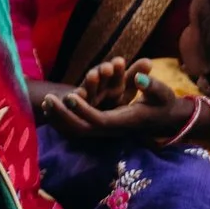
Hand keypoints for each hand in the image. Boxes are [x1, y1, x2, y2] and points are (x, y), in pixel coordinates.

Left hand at [41, 66, 184, 141]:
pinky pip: (78, 127)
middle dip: (64, 115)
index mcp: (125, 121)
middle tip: (47, 98)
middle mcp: (112, 129)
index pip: (100, 120)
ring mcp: (105, 130)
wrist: (166, 119)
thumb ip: (151, 85)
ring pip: (77, 130)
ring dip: (59, 118)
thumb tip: (139, 78)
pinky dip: (62, 120)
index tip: (70, 96)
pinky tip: (48, 108)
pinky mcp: (101, 126)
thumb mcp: (163, 92)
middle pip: (83, 129)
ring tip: (44, 101)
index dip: (84, 110)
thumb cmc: (163, 102)